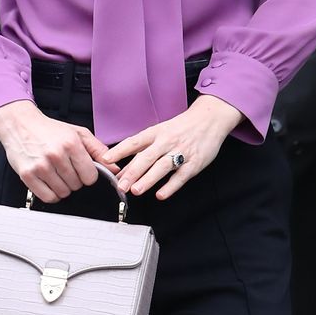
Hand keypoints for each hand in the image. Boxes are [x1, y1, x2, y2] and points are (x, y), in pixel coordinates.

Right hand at [0, 100, 118, 202]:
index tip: (81, 169)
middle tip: (65, 168)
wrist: (20, 124)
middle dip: (74, 179)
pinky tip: (49, 181)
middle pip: (76, 185)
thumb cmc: (49, 129)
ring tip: (56, 173)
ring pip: (63, 193)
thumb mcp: (77, 133)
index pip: (90, 176)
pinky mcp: (28, 175)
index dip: (87, 174)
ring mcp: (41, 166)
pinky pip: (48, 197)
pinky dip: (51, 194)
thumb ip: (98, 150)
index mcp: (71, 144)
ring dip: (62, 187)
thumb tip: (115, 168)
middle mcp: (56, 155)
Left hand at [102, 95, 242, 200]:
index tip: (106, 160)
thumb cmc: (180, 127)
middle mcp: (166, 141)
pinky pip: (181, 176)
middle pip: (147, 157)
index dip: (120, 151)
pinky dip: (171, 186)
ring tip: (136, 190)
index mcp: (156, 132)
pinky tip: (161, 195)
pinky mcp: (194, 163)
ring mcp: (181, 152)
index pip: (134, 142)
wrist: (209, 119)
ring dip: (148, 179)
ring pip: (162, 167)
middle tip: (121, 185)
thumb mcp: (160, 133)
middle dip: (133, 172)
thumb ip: (142, 151)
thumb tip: (121, 171)